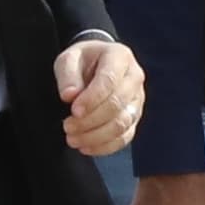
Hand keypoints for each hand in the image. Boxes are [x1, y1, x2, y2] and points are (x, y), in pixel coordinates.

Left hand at [56, 38, 143, 158]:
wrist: (96, 66)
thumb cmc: (83, 61)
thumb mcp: (69, 58)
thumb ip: (67, 74)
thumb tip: (70, 95)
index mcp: (120, 57)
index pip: (109, 80)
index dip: (92, 99)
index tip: (73, 110)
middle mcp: (134, 78)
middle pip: (117, 105)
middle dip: (90, 120)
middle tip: (67, 126)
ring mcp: (137, 100)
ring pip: (122, 124)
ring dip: (95, 136)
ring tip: (72, 139)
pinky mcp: (135, 118)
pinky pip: (124, 137)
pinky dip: (104, 146)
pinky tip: (85, 147)